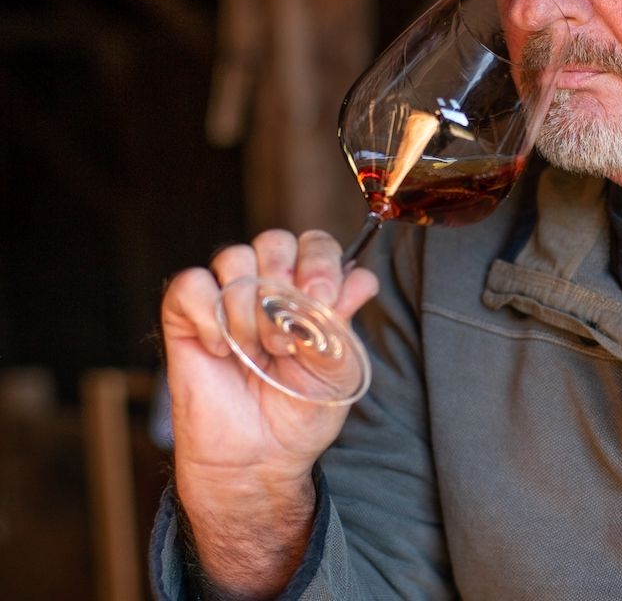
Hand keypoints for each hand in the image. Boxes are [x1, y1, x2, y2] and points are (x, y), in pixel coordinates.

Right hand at [161, 229, 378, 594]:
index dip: (320, 264)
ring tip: (258, 351)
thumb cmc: (301, 409)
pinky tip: (221, 349)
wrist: (259, 457)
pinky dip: (208, 315)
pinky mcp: (186, 314)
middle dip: (284, 284)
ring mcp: (226, 295)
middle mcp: (268, 283)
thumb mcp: (339, 369)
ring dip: (249, 308)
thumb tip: (360, 281)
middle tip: (287, 338)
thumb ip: (344, 322)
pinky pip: (191, 283)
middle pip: (275, 240)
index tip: (322, 301)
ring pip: (234, 257)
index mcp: (309, 287)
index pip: (316, 244)